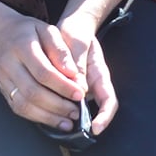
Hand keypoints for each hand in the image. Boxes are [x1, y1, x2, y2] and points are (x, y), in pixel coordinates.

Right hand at [0, 10, 85, 129]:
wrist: (0, 33)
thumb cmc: (28, 31)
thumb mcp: (47, 30)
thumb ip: (61, 50)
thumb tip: (74, 74)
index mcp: (21, 47)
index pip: (43, 72)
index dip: (63, 86)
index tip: (80, 93)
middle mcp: (9, 65)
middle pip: (33, 92)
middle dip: (57, 105)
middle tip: (76, 110)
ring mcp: (3, 80)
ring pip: (24, 104)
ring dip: (48, 116)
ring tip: (68, 121)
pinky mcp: (3, 90)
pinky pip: (19, 108)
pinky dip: (37, 118)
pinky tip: (53, 120)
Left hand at [56, 14, 117, 135]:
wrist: (71, 28)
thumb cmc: (76, 33)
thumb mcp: (77, 43)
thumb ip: (78, 63)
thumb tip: (80, 88)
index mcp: (100, 74)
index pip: (109, 100)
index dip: (105, 116)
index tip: (95, 128)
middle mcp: (92, 85)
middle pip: (94, 110)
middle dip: (84, 122)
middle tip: (69, 126)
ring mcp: (81, 87)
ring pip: (78, 108)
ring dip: (69, 115)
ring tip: (56, 119)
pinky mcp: (68, 88)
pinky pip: (65, 102)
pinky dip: (58, 107)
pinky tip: (46, 108)